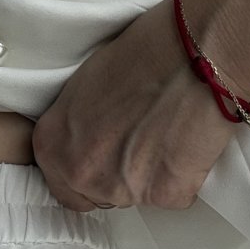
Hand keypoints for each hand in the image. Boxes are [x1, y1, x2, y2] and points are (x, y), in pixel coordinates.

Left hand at [31, 0, 242, 212]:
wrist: (198, 54)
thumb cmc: (144, 52)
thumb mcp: (86, 85)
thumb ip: (78, 124)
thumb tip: (91, 135)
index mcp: (51, 145)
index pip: (60, 182)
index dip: (86, 168)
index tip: (105, 155)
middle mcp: (80, 173)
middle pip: (96, 195)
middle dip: (116, 176)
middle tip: (141, 142)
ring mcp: (121, 189)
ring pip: (135, 196)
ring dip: (150, 176)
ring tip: (169, 134)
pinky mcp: (164, 195)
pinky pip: (175, 196)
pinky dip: (184, 176)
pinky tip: (189, 141)